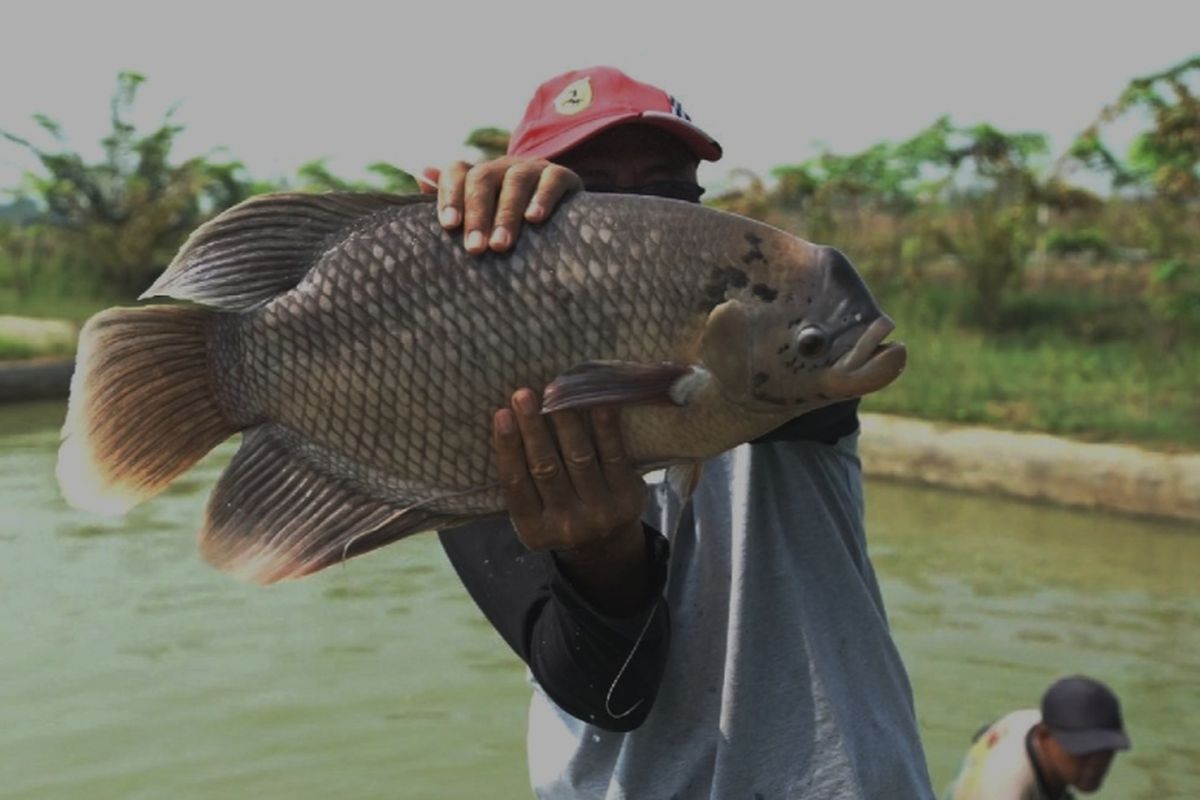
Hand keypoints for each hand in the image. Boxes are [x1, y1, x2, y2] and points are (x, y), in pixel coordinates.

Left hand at [422, 157, 581, 254]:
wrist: (563, 214)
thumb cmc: (511, 222)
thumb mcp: (482, 214)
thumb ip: (452, 199)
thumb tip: (422, 175)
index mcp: (481, 175)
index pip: (458, 172)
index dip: (450, 195)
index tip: (449, 226)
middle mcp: (504, 167)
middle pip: (483, 178)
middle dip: (477, 214)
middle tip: (474, 249)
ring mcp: (534, 169)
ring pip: (516, 182)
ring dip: (506, 214)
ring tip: (501, 245)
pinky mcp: (562, 176)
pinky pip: (551, 181)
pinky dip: (542, 198)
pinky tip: (534, 219)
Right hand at [494, 388, 645, 555]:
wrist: (607, 544)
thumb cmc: (560, 515)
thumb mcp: (534, 514)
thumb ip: (523, 480)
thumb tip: (509, 421)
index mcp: (534, 530)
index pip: (515, 484)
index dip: (508, 447)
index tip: (501, 414)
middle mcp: (566, 524)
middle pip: (546, 469)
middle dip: (533, 429)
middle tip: (523, 395)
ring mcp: (599, 511)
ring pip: (579, 458)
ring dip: (565, 422)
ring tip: (554, 392)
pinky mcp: (626, 496)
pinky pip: (614, 455)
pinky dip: (605, 427)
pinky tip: (597, 403)